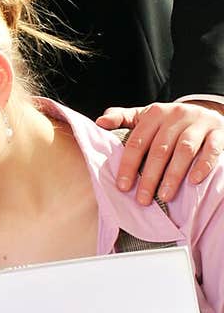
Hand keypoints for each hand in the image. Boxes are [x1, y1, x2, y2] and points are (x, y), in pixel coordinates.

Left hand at [96, 100, 223, 202]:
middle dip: (149, 177)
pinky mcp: (218, 132)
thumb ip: (123, 118)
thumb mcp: (146, 116)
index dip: (128, 165)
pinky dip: (203, 166)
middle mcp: (177, 115)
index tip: (123, 187)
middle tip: (142, 199)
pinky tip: (193, 182)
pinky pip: (211, 149)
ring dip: (173, 175)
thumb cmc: (170, 122)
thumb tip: (99, 122)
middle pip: (160, 149)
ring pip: (184, 150)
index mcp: (155, 113)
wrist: (205, 113)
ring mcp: (199, 123)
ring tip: (164, 196)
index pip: (137, 141)